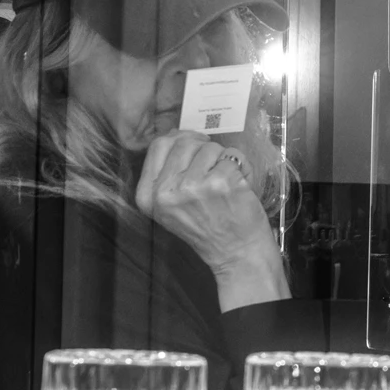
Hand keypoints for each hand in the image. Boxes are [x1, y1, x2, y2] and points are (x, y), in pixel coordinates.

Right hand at [135, 131, 278, 280]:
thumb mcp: (172, 205)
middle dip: (203, 150)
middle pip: (184, 142)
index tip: (195, 149)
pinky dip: (241, 167)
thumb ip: (168, 172)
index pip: (158, 145)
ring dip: (222, 159)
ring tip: (225, 184)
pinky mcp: (220, 183)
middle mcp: (165, 192)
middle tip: (213, 172)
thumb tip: (177, 135)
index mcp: (148, 196)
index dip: (180, 139)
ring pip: (209, 146)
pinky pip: (232, 155)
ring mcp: (192, 186)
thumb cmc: (208, 227)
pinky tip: (239, 187)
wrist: (236, 253)